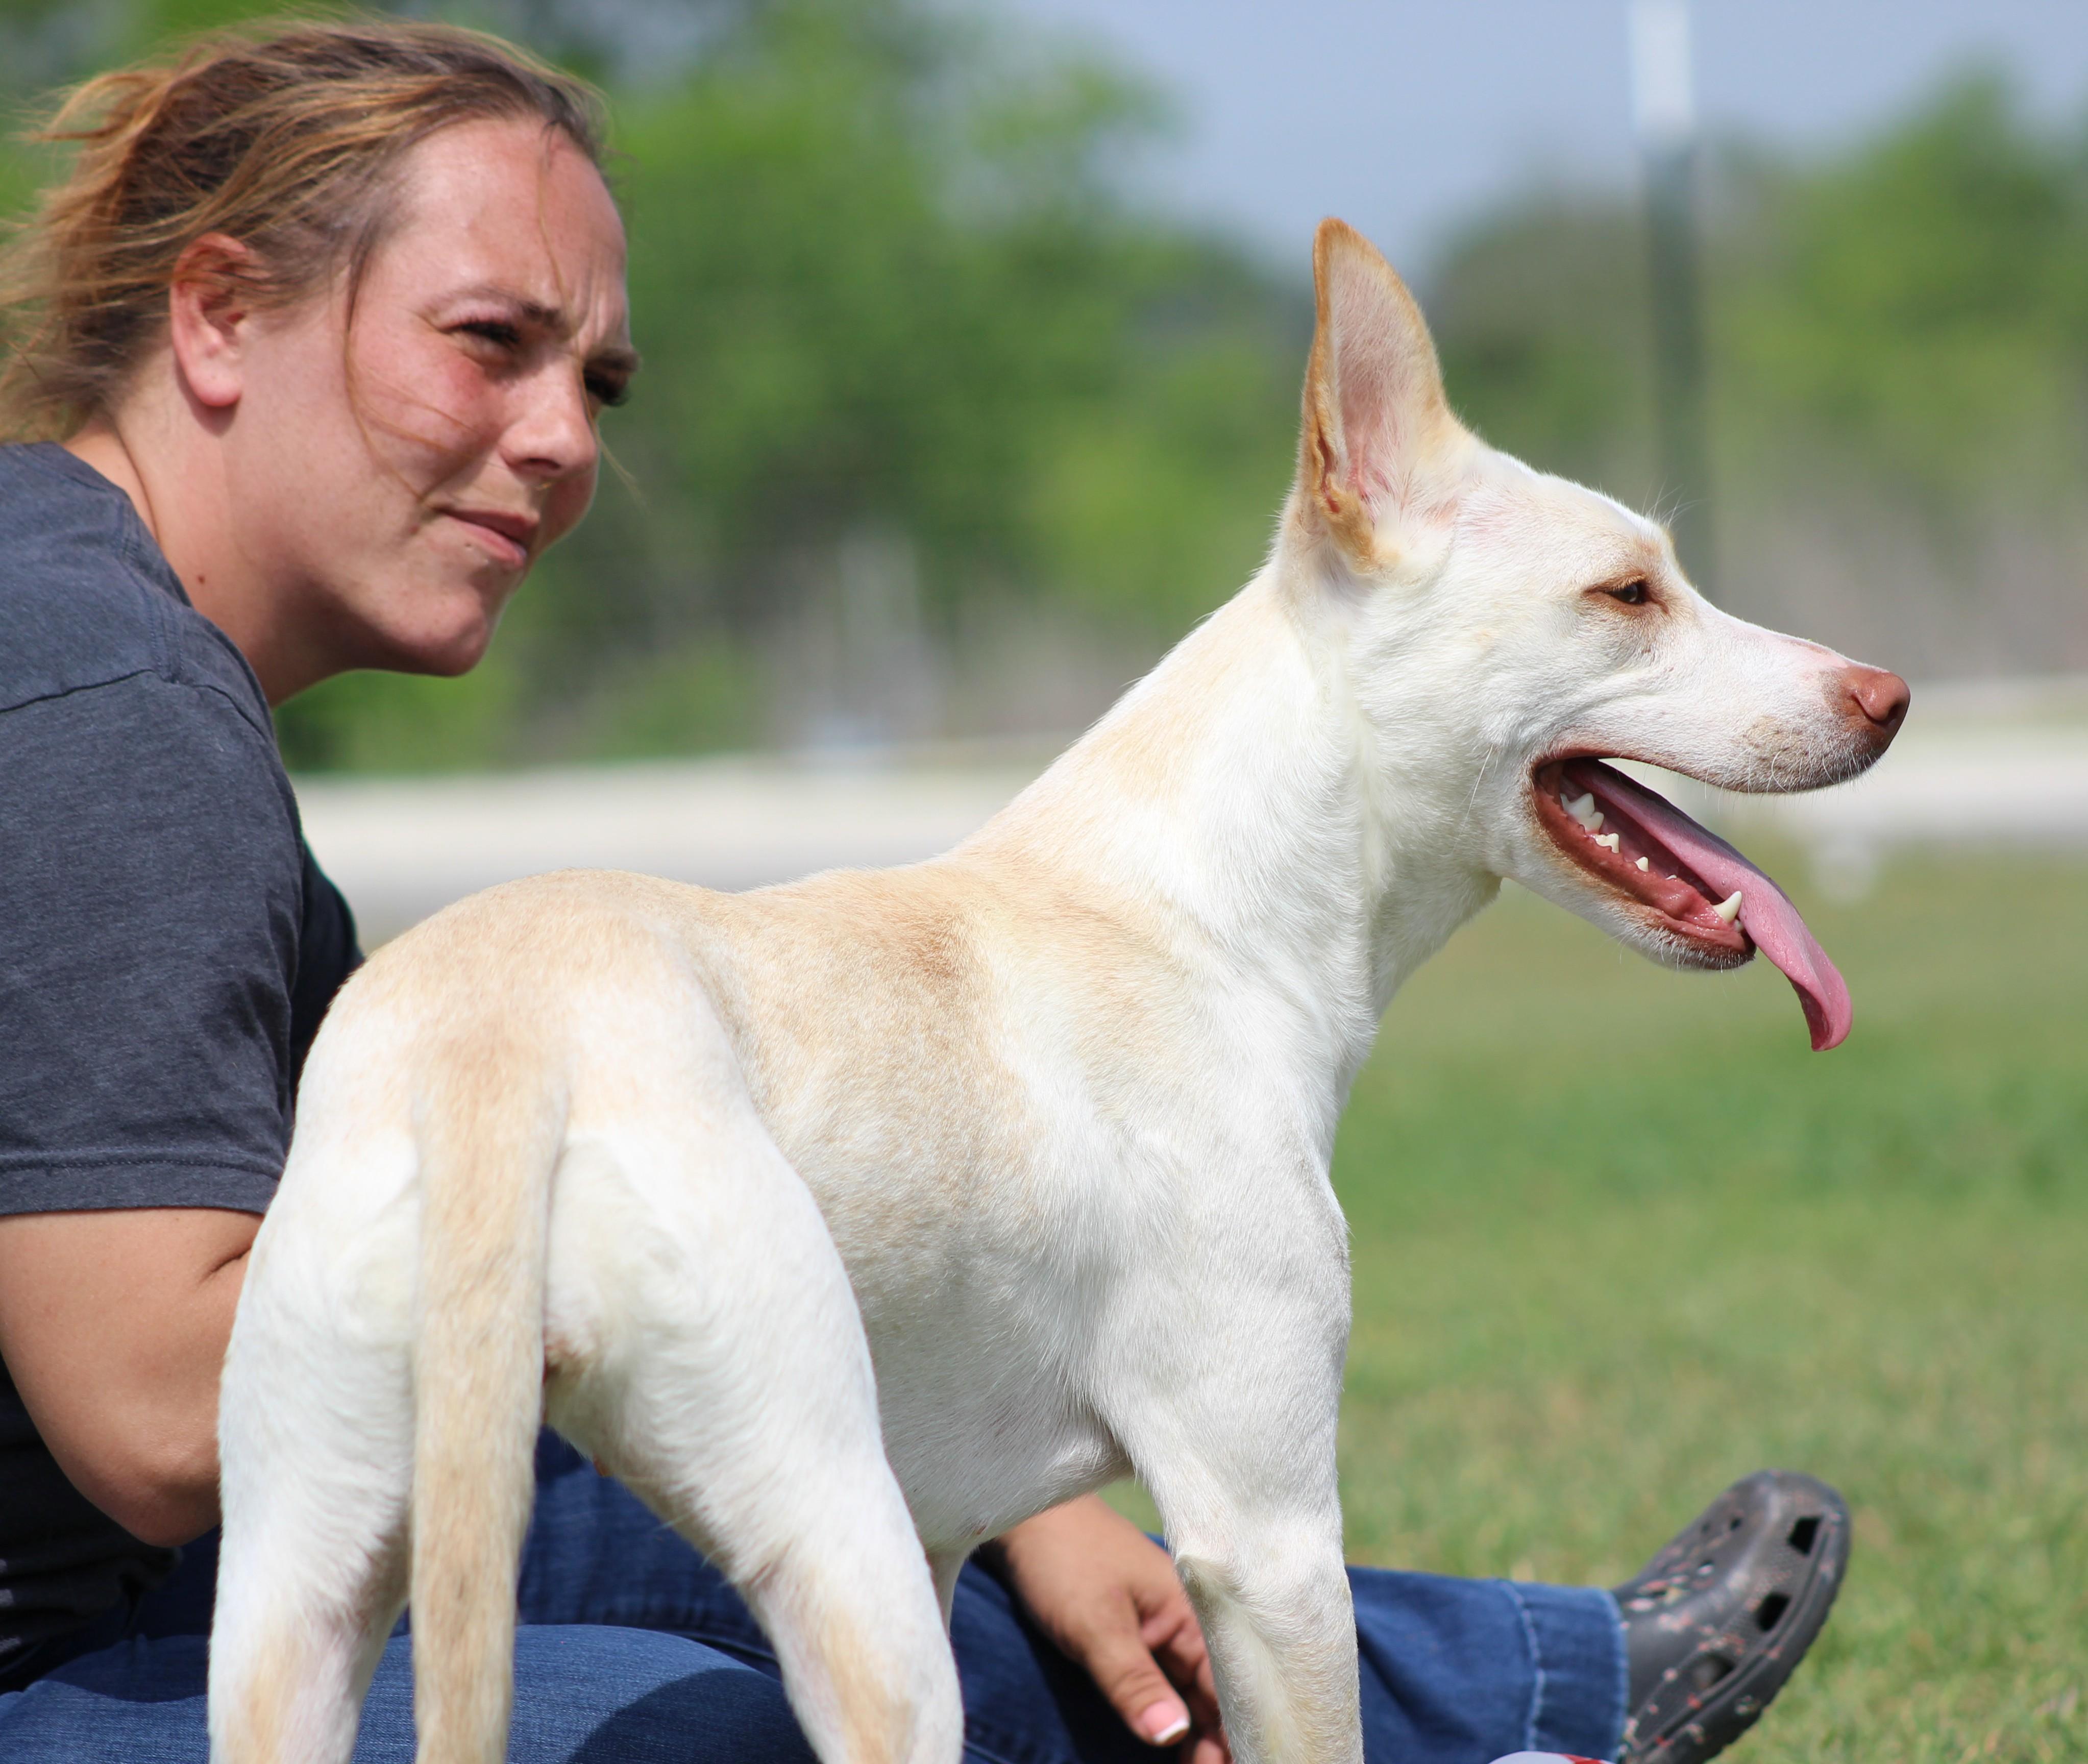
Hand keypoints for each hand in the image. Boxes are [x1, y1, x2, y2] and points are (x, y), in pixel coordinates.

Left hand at [993, 1495, 1228, 1762]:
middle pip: (1218, 1698)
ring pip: (1194, 1694)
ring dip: (1197, 1734)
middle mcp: (1190, 1624)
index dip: (1233, 1738)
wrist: (1029, 1516)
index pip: (1230, 1691)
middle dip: (1217, 1744)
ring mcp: (1166, 1630)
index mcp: (1195, 1616)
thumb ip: (1134, 1681)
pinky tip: (1174, 1742)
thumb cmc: (1064, 1559)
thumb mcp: (1094, 1625)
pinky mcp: (1142, 1636)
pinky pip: (1168, 1683)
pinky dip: (1172, 1713)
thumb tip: (1173, 1737)